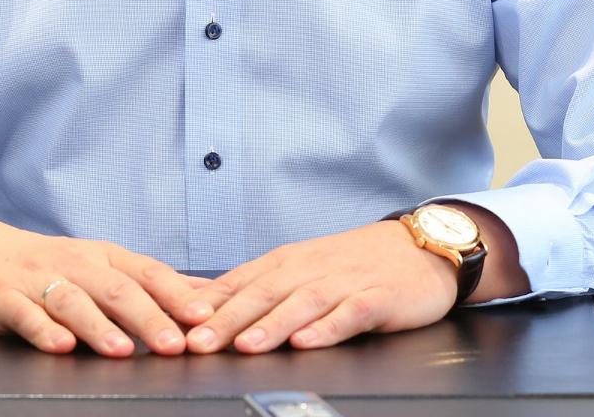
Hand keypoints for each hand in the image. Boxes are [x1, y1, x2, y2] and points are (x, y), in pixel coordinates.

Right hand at [0, 212, 214, 356]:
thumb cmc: (46, 267)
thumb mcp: (97, 267)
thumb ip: (146, 284)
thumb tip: (203, 295)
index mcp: (103, 257)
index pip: (147, 272)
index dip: (177, 295)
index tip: (206, 318)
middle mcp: (75, 264)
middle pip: (116, 288)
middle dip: (148, 317)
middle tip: (175, 344)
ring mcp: (38, 280)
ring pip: (73, 301)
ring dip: (99, 326)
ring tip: (122, 350)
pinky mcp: (3, 298)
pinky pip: (25, 314)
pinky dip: (44, 330)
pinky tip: (61, 347)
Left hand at [184, 219, 457, 353]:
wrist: (417, 248)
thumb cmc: (352, 262)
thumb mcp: (300, 267)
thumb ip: (255, 287)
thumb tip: (198, 301)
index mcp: (286, 262)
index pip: (239, 282)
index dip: (207, 305)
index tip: (177, 325)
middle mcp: (310, 269)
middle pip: (263, 293)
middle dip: (228, 319)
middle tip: (199, 343)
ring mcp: (344, 283)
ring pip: (302, 303)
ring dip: (272, 325)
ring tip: (247, 345)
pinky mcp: (376, 298)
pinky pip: (350, 314)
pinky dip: (328, 327)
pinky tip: (309, 342)